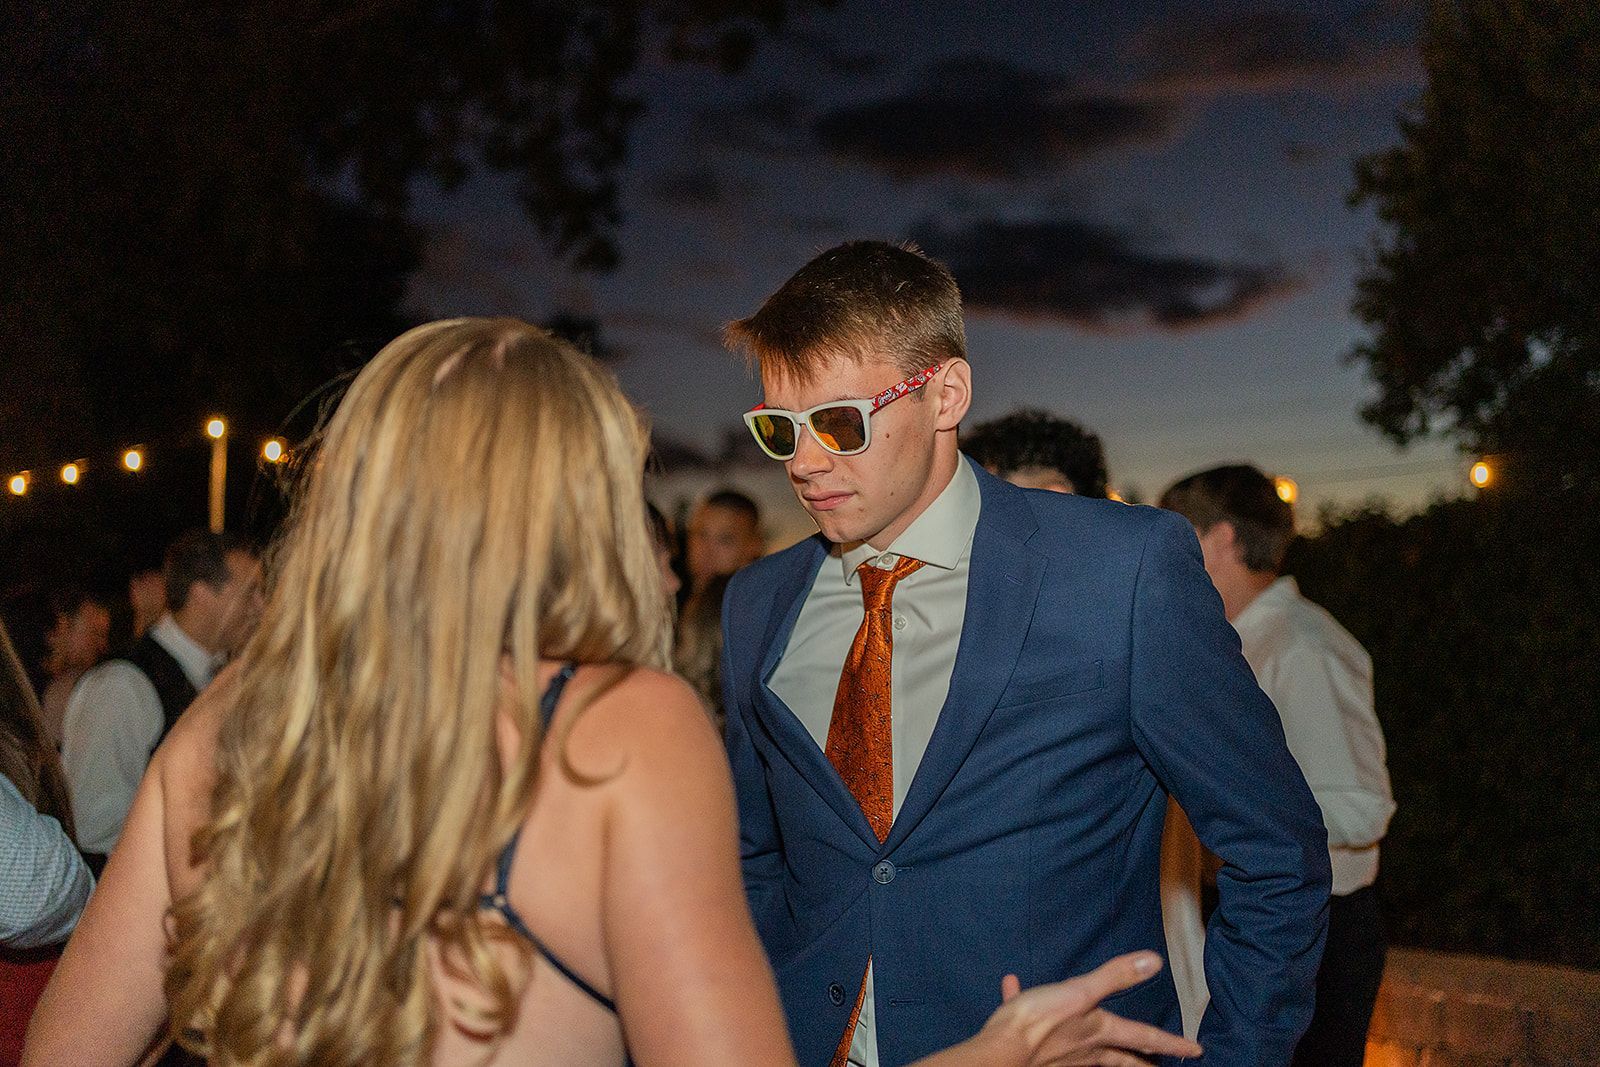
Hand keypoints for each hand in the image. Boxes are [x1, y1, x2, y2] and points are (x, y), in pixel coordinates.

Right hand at [982, 951, 1202, 1065]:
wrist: (1002, 1051)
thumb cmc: (1040, 1022)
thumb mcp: (1081, 992)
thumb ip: (1116, 976)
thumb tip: (1154, 961)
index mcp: (1099, 1031)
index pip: (1144, 1037)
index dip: (1172, 1042)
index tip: (1195, 1050)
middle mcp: (1086, 1048)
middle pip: (1121, 1058)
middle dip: (1141, 1061)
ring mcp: (1061, 1055)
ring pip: (1086, 1052)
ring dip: (1096, 1048)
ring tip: (1103, 1045)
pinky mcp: (1033, 1051)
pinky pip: (1034, 1030)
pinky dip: (1023, 1004)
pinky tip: (1011, 985)